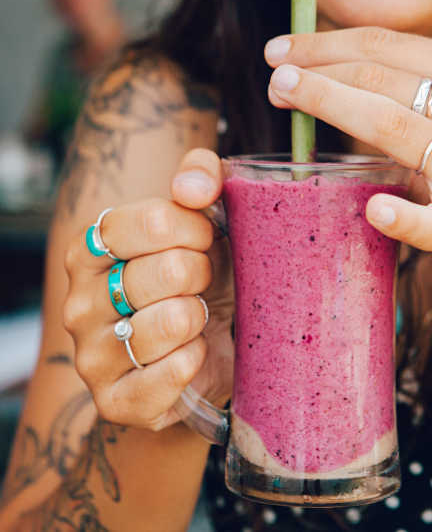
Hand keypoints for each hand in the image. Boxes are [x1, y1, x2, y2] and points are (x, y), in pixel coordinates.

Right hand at [63, 149, 233, 430]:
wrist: (199, 348)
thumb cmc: (199, 277)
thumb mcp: (204, 218)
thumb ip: (201, 177)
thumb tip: (193, 186)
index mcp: (91, 249)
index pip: (154, 221)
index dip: (196, 229)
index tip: (204, 240)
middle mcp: (80, 301)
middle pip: (170, 270)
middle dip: (203, 274)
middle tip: (199, 284)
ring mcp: (92, 355)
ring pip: (173, 321)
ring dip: (200, 317)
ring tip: (194, 318)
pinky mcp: (116, 401)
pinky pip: (172, 374)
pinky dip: (196, 360)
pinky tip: (193, 353)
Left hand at [265, 27, 431, 354]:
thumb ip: (396, 100)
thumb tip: (311, 70)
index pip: (391, 47)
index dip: (328, 43)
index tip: (279, 51)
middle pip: (388, 80)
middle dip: (321, 72)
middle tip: (273, 78)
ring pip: (399, 130)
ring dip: (335, 108)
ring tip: (284, 99)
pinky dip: (402, 216)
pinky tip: (373, 210)